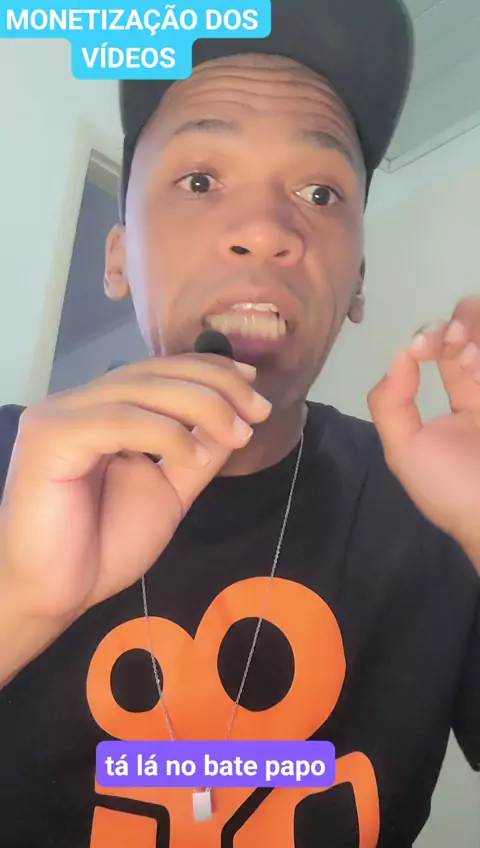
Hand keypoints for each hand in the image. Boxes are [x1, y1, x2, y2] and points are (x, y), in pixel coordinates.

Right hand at [0, 354, 270, 619]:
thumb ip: (196, 454)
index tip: (253, 388)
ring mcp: (61, 416)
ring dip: (200, 406)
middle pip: (154, 373)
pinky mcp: (50, 437)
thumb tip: (234, 420)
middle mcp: (80, 403)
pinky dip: (164, 433)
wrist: (53, 595)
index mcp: (104, 411)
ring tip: (238, 432)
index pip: (159, 372)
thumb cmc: (103, 546)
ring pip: (140, 389)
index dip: (208, 370)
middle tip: (257, 411)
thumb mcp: (167, 492)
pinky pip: (118, 421)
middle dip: (214, 386)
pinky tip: (194, 455)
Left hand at [368, 296, 479, 567]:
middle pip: (474, 336)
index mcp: (458, 411)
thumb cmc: (451, 488)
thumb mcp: (405, 452)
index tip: (420, 346)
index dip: (429, 340)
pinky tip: (474, 356)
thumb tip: (399, 354)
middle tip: (448, 336)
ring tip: (463, 343)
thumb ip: (391, 403)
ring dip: (473, 325)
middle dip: (456, 324)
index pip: (444, 356)